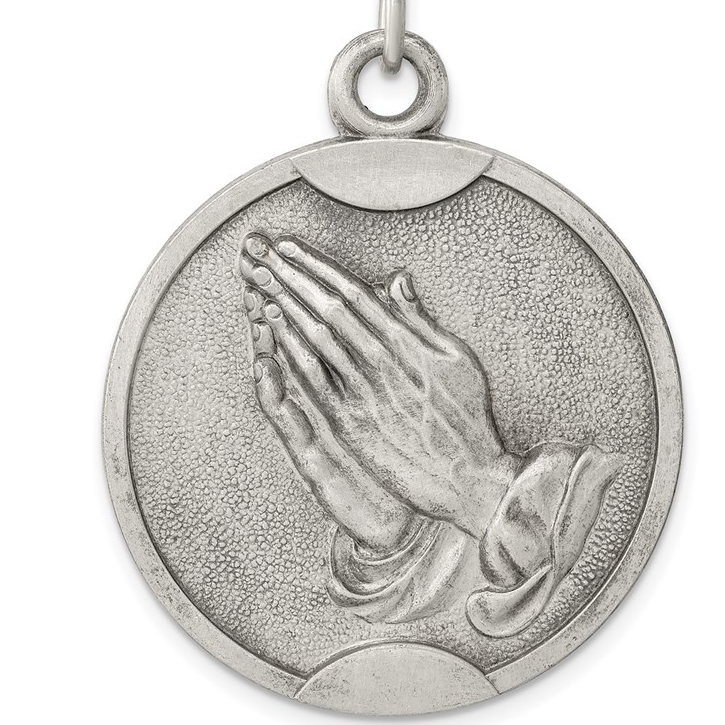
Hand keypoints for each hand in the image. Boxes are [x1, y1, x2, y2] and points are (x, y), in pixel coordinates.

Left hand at [239, 233, 517, 537]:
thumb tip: (398, 279)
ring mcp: (362, 392)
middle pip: (326, 307)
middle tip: (260, 251)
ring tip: (258, 278)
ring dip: (283, 304)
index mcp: (407, 342)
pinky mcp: (350, 423)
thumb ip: (421, 319)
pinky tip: (270, 329)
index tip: (289, 247)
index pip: (352, 292)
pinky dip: (290, 349)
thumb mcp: (457, 359)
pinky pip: (312, 379)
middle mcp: (381, 361)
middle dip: (290, 275)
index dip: (316, 266)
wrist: (467, 478)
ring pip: (314, 337)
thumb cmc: (467, 417)